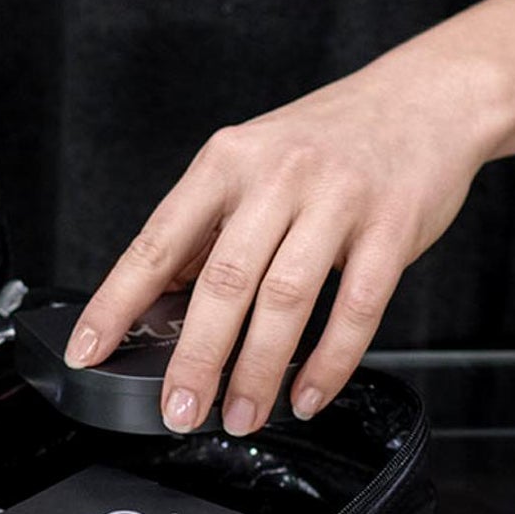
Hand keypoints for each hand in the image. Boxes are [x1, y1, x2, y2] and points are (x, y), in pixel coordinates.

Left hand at [63, 0, 514, 431]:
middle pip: (222, 281)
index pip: (157, 241)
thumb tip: (157, 297)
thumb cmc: (329, 138)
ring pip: (285, 300)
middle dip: (195, 357)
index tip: (89, 350)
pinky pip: (357, 309)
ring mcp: (337, 200)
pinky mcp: (391, 227)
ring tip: (241, 415)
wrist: (426, 97)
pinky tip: (307, 396)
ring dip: (258, 371)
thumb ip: (209, 224)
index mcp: (226, 162)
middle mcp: (276, 177)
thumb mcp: (252, 160)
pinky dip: (329, 363)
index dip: (117, 302)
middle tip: (178, 409)